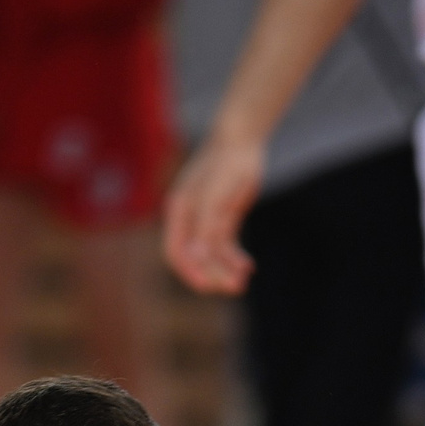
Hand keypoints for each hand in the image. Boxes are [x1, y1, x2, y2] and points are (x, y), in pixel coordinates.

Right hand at [161, 133, 265, 294]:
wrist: (242, 138)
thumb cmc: (226, 163)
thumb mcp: (217, 197)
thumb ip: (206, 228)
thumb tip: (196, 257)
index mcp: (179, 212)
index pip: (176, 252)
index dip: (190, 271)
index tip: (208, 286)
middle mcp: (189, 218)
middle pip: (195, 257)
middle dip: (213, 274)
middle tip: (235, 287)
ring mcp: (205, 219)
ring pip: (212, 254)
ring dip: (226, 269)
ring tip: (244, 280)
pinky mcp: (222, 218)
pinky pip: (225, 246)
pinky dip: (234, 257)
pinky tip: (248, 266)